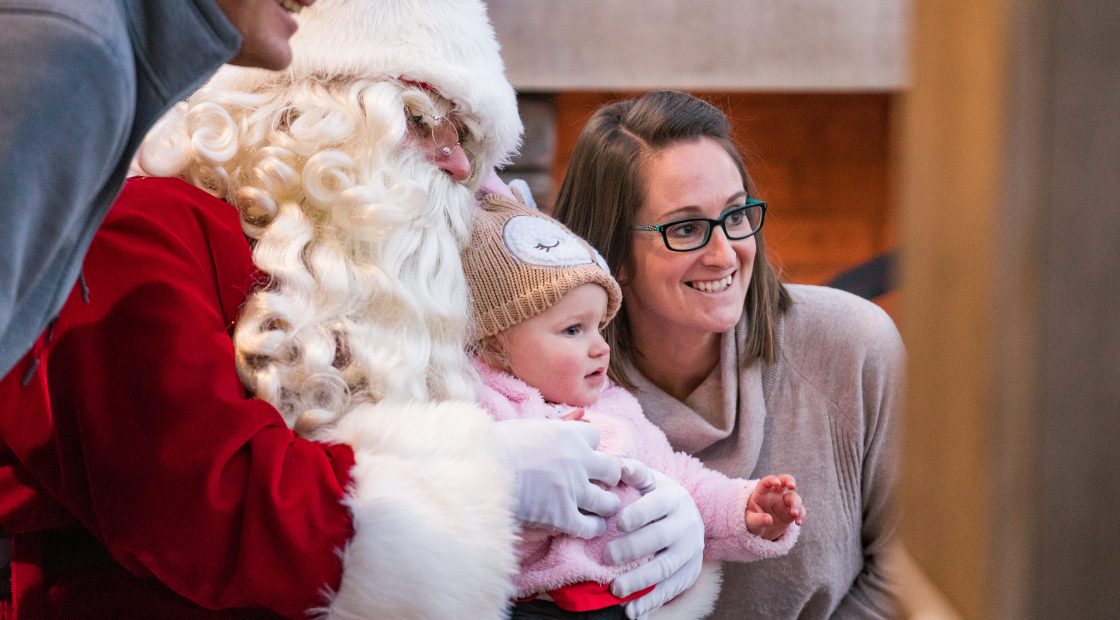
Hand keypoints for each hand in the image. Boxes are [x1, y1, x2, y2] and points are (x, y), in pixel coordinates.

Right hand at [493, 418, 622, 537]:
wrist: (478, 469)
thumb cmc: (492, 445)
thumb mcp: (525, 426)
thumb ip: (549, 427)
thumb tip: (570, 419)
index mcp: (568, 433)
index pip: (596, 437)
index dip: (590, 447)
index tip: (582, 455)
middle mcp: (577, 460)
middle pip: (612, 470)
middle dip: (607, 477)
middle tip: (598, 484)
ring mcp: (572, 489)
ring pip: (608, 502)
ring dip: (605, 505)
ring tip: (597, 508)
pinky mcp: (562, 515)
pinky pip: (591, 527)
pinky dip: (592, 528)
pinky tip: (585, 526)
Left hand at [606, 472, 703, 618]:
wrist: (686, 514)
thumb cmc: (655, 496)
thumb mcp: (649, 480)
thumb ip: (633, 472)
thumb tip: (617, 464)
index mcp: (675, 498)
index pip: (658, 505)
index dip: (639, 513)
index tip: (618, 522)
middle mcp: (687, 524)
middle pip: (661, 538)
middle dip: (633, 549)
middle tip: (607, 557)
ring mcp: (691, 551)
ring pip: (666, 567)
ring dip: (641, 580)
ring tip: (616, 589)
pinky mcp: (690, 572)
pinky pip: (671, 590)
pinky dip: (652, 602)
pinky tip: (632, 612)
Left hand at [745, 474, 804, 540]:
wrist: (760, 531)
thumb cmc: (752, 522)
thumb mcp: (751, 522)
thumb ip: (758, 520)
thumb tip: (769, 519)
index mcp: (762, 493)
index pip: (766, 482)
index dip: (772, 480)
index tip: (777, 483)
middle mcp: (774, 494)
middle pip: (784, 481)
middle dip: (789, 480)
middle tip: (792, 486)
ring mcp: (784, 502)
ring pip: (794, 497)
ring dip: (796, 504)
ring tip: (794, 514)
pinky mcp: (791, 512)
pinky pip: (800, 510)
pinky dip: (801, 515)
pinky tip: (798, 522)